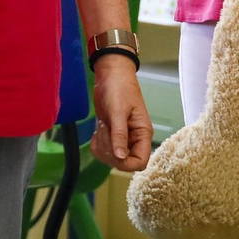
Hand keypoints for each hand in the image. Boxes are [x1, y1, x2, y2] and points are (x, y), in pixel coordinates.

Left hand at [88, 56, 151, 170]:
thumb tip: (120, 157)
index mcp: (142, 134)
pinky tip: (97, 130)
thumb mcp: (118, 111)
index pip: (140, 162)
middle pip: (122, 162)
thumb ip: (119, 134)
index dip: (127, 163)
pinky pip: (102, 150)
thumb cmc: (119, 88)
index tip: (114, 150)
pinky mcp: (110, 135)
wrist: (110, 75)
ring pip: (111, 157)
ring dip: (102, 145)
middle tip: (105, 128)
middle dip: (109, 149)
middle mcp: (134, 139)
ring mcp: (121, 138)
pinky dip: (96, 144)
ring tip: (102, 125)